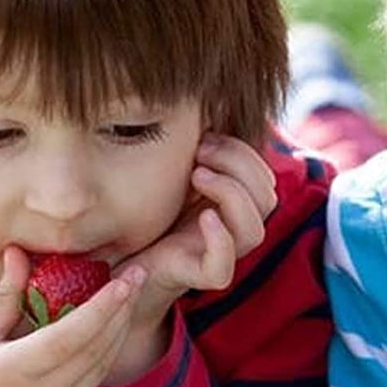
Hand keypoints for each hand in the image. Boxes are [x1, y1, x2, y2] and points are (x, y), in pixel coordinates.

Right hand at [0, 246, 147, 386]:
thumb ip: (5, 297)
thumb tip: (19, 251)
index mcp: (13, 372)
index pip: (72, 335)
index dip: (104, 305)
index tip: (125, 278)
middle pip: (97, 347)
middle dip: (122, 309)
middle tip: (138, 273)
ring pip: (102, 364)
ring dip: (119, 328)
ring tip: (129, 294)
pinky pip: (94, 380)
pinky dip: (106, 350)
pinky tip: (111, 325)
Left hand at [104, 133, 276, 384]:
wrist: (120, 264)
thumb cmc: (147, 218)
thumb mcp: (175, 179)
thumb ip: (197, 155)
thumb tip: (207, 110)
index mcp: (234, 207)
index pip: (264, 177)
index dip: (244, 151)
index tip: (205, 135)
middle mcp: (233, 231)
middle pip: (266, 198)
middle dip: (238, 164)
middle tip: (200, 150)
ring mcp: (218, 254)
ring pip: (254, 231)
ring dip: (231, 193)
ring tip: (196, 174)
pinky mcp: (197, 276)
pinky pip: (223, 267)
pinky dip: (220, 240)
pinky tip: (204, 216)